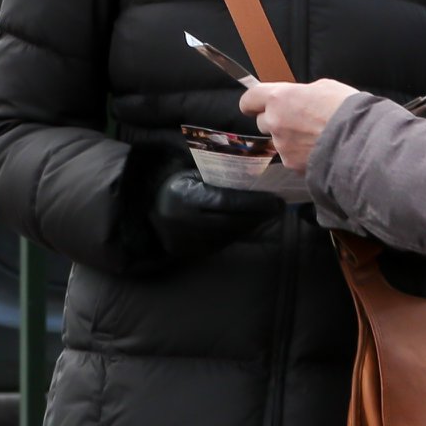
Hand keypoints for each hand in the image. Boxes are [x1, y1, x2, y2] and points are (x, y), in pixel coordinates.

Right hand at [150, 170, 282, 260]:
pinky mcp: (191, 252)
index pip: (227, 202)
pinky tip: (249, 222)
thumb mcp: (194, 173)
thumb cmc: (176, 183)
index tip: (276, 200)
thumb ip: (220, 177)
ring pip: (229, 235)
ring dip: (251, 224)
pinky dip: (237, 232)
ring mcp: (187, 240)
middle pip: (232, 221)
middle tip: (278, 206)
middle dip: (258, 215)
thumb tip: (257, 177)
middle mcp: (185, 222)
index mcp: (185, 197)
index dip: (254, 202)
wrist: (147, 207)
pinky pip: (221, 243)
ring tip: (267, 213)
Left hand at [240, 79, 358, 171]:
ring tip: (316, 135)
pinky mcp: (291, 164)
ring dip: (291, 138)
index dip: (253, 101)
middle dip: (276, 120)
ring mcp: (282, 145)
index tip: (256, 104)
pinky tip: (320, 149)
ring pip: (279, 140)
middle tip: (298, 119)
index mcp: (280, 98)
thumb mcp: (325, 87)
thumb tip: (298, 99)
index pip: (249, 98)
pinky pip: (291, 156)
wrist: (359, 140)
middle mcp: (275, 122)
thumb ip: (302, 93)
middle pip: (263, 121)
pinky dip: (301, 154)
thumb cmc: (345, 109)